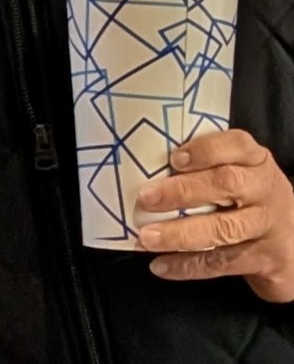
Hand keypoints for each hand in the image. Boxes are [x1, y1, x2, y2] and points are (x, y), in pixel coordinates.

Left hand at [137, 128, 293, 302]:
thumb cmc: (251, 198)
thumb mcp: (241, 172)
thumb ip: (206, 167)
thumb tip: (143, 166)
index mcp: (256, 161)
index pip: (237, 145)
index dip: (205, 150)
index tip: (174, 159)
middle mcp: (265, 190)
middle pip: (227, 184)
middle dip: (183, 191)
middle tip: (146, 198)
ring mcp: (268, 225)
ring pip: (224, 229)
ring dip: (181, 233)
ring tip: (147, 237)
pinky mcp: (266, 259)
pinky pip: (222, 263)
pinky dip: (188, 266)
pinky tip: (160, 265)